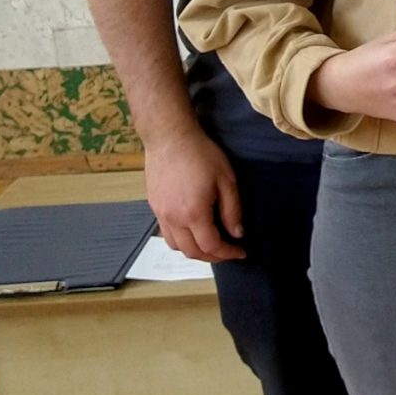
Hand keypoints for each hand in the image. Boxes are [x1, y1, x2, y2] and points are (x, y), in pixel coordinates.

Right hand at [144, 127, 245, 262]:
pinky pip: (166, 234)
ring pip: (176, 246)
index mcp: (194, 213)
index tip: (241, 252)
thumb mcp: (226, 180)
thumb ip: (232, 210)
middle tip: (228, 251)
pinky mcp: (154, 207)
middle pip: (192, 252)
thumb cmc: (200, 154)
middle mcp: (174, 219)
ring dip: (195, 251)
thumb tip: (237, 233)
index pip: (212, 246)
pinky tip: (193, 232)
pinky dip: (181, 241)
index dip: (228, 253)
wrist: (169, 137)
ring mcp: (161, 214)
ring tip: (211, 245)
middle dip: (213, 257)